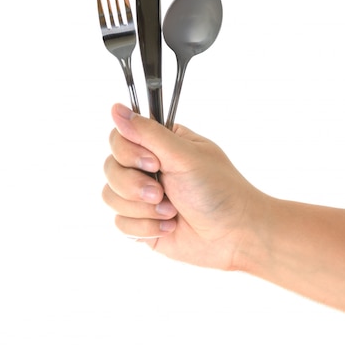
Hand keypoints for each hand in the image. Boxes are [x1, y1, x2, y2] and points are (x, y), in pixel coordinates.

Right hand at [102, 103, 263, 269]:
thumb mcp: (184, 156)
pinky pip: (120, 223)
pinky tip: (170, 226)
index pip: (120, 136)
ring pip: (110, 195)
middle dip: (134, 185)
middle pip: (110, 167)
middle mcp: (149, 167)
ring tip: (171, 212)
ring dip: (142, 208)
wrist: (234, 235)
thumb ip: (148, 133)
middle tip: (161, 192)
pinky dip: (146, 227)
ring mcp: (143, 196)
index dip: (129, 152)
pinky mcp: (141, 223)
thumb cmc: (219, 190)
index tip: (154, 163)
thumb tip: (116, 109)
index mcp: (161, 144)